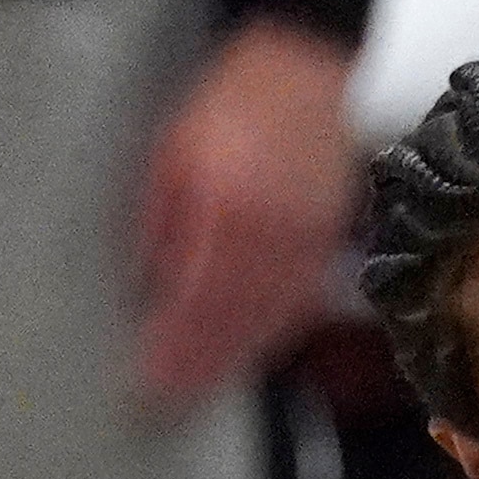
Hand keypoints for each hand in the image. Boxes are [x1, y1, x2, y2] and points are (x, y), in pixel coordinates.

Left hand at [137, 18, 357, 406]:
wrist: (318, 80)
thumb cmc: (239, 105)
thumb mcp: (176, 149)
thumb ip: (163, 216)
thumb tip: (149, 278)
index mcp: (231, 212)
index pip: (199, 299)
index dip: (177, 346)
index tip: (152, 381)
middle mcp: (278, 240)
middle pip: (238, 321)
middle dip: (204, 364)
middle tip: (171, 399)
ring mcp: (311, 247)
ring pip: (272, 319)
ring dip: (237, 356)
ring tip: (204, 384)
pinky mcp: (328, 246)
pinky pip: (299, 302)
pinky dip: (272, 331)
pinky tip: (251, 345)